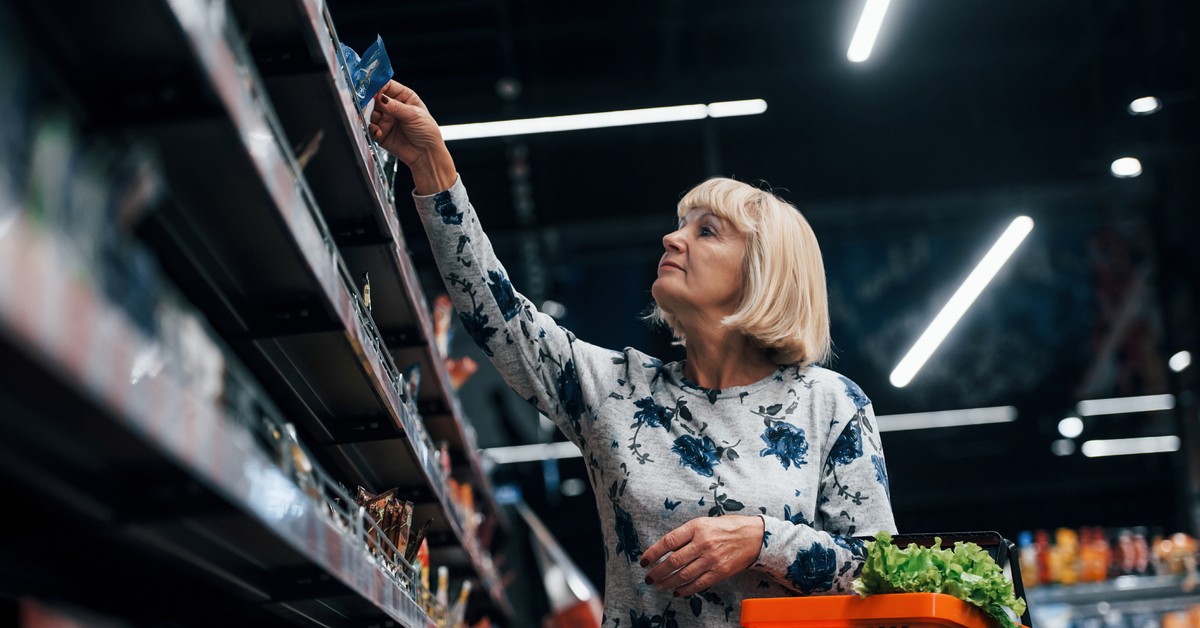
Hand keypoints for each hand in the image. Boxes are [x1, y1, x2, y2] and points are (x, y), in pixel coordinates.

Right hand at [369, 81, 456, 194]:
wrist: (426, 154)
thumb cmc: (427, 132)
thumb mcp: (414, 115)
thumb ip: (395, 106)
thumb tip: (381, 98)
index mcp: (404, 97)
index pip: (387, 85)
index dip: (378, 86)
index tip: (373, 90)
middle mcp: (393, 107)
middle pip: (375, 98)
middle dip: (371, 101)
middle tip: (370, 105)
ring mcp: (387, 119)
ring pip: (371, 112)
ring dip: (374, 116)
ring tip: (381, 122)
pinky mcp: (381, 133)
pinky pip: (371, 127)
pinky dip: (373, 129)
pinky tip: (380, 132)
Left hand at [639, 515, 763, 596]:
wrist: (755, 536)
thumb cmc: (728, 527)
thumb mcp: (705, 523)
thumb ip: (687, 534)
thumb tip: (666, 549)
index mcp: (697, 527)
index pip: (668, 541)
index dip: (653, 552)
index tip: (644, 561)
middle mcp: (703, 543)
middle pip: (673, 561)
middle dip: (657, 572)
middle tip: (648, 578)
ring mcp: (711, 559)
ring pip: (683, 575)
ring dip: (668, 582)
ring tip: (659, 585)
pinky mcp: (719, 572)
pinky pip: (698, 584)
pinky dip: (685, 589)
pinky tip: (677, 591)